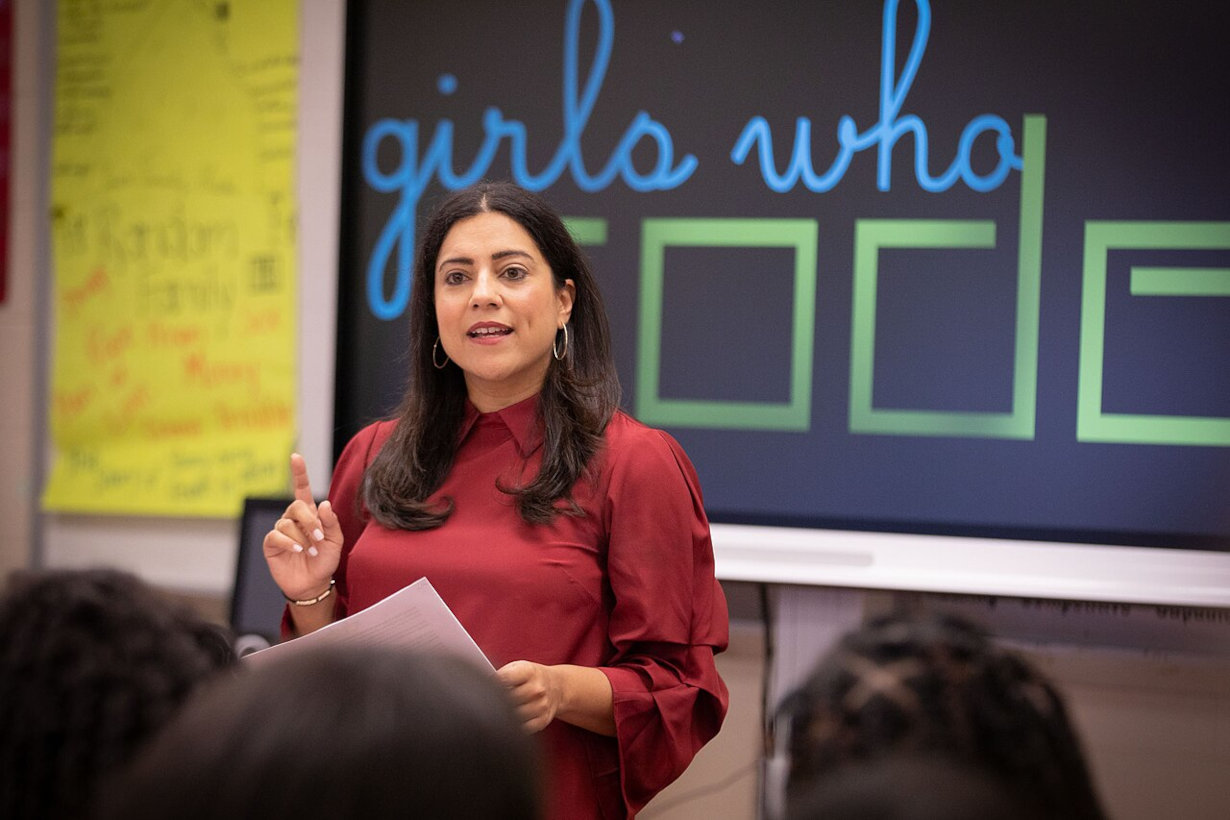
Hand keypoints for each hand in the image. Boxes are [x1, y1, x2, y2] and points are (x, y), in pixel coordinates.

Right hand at [262, 453, 342, 601]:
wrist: (314, 583)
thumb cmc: (325, 560)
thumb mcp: (335, 541)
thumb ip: (330, 522)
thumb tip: (323, 504)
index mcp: (309, 514)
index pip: (302, 489)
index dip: (299, 473)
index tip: (296, 457)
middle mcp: (293, 519)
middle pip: (296, 505)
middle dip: (309, 521)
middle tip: (319, 537)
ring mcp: (281, 531)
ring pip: (286, 523)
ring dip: (302, 536)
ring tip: (310, 550)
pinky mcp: (271, 544)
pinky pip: (276, 536)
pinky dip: (289, 542)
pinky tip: (298, 550)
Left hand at [496, 661, 615, 735]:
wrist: (556, 687)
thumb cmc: (531, 677)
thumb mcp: (518, 667)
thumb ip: (503, 675)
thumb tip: (483, 685)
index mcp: (529, 671)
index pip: (504, 679)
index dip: (491, 685)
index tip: (484, 689)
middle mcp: (537, 689)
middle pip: (508, 700)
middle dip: (496, 702)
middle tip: (488, 704)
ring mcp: (541, 706)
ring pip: (514, 716)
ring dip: (504, 716)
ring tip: (498, 712)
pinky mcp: (542, 721)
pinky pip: (523, 729)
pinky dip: (514, 727)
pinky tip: (509, 721)